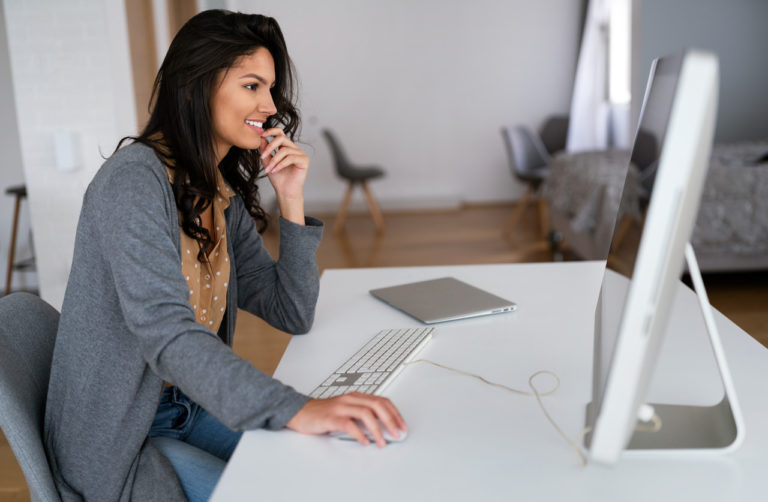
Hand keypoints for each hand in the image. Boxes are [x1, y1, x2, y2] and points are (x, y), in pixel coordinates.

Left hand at [260, 127, 308, 202]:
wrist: (285, 191)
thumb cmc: (278, 179)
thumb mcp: (268, 162)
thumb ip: (265, 150)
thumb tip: (261, 138)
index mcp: (286, 147)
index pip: (280, 133)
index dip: (271, 131)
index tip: (262, 135)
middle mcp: (294, 149)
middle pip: (282, 138)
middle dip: (270, 146)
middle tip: (262, 156)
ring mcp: (300, 154)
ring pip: (284, 150)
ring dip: (274, 160)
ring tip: (268, 169)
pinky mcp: (304, 161)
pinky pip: (290, 158)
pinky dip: (280, 164)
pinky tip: (275, 171)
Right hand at [285, 392, 406, 447]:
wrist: (300, 412)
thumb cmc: (324, 413)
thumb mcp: (347, 411)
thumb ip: (362, 417)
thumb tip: (383, 430)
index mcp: (356, 396)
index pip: (382, 401)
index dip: (395, 413)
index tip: (402, 426)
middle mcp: (350, 399)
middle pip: (377, 405)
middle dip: (391, 420)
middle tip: (397, 434)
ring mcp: (340, 407)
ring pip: (366, 414)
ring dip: (378, 430)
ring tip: (383, 442)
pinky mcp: (331, 418)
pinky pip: (349, 425)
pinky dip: (360, 434)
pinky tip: (365, 442)